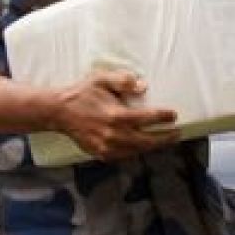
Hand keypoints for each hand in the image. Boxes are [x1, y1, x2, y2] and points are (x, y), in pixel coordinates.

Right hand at [52, 70, 178, 161]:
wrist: (58, 112)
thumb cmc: (82, 94)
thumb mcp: (102, 79)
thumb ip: (123, 80)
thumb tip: (143, 87)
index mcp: (116, 116)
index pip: (148, 118)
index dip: (164, 117)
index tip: (174, 115)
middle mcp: (114, 134)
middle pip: (147, 141)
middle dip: (165, 138)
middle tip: (177, 133)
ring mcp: (106, 146)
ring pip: (137, 150)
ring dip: (152, 146)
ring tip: (164, 140)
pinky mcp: (100, 153)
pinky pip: (124, 155)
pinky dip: (135, 151)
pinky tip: (142, 146)